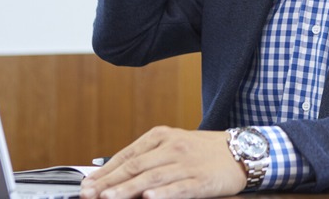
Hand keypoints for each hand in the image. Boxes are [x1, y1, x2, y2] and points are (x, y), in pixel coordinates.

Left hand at [80, 127, 244, 198]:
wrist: (241, 151)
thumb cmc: (203, 151)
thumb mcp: (174, 145)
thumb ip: (148, 157)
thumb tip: (116, 175)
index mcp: (162, 136)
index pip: (127, 154)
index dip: (105, 171)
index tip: (87, 184)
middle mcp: (172, 147)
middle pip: (135, 166)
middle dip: (109, 182)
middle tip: (89, 194)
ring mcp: (186, 163)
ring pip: (152, 177)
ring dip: (128, 188)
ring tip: (109, 197)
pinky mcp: (201, 180)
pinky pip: (179, 187)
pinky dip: (163, 193)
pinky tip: (149, 198)